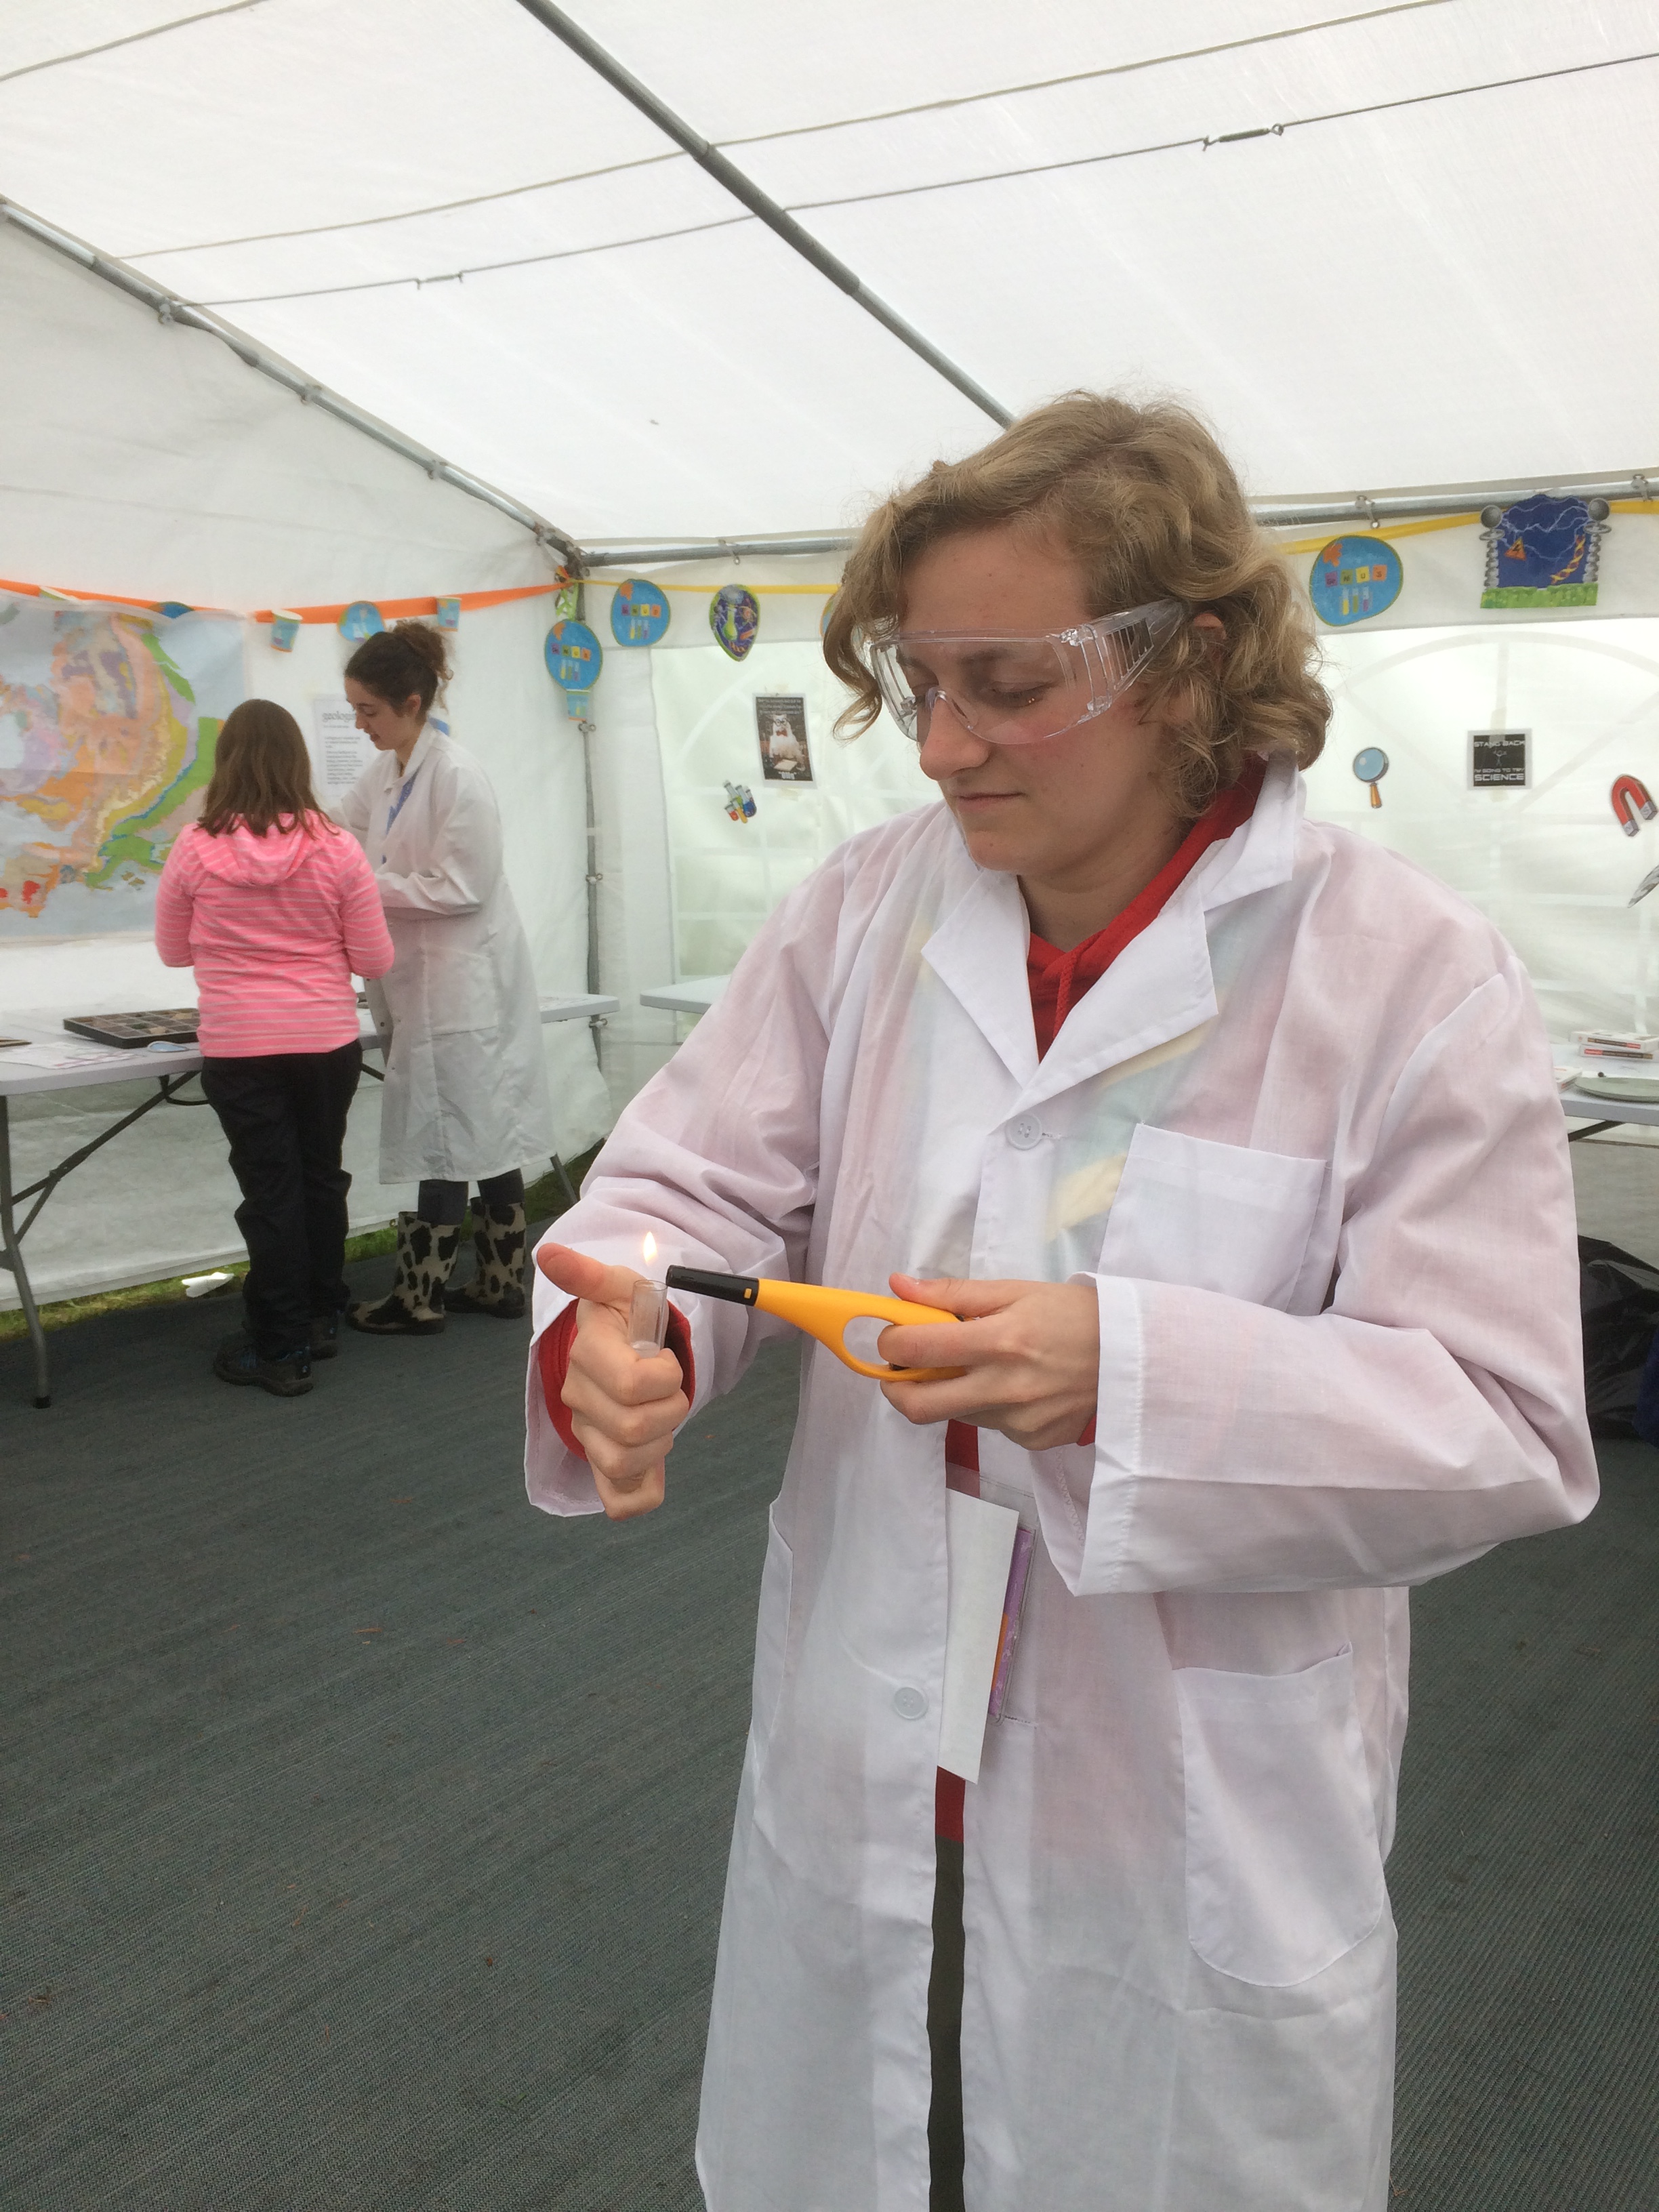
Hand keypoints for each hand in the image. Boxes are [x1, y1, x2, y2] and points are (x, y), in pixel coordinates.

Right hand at [535, 1244, 687, 1520]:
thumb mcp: (622, 1287)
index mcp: (587, 1356)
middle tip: (671, 1390)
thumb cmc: (631, 1318)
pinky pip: (622, 1501)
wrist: (629, 1350)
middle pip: (633, 1429)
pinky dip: (644, 1490)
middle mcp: (579, 1401)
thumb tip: (548, 1253)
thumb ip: (590, 1274)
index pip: (634, 1384)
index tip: (665, 1361)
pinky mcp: (603, 1468)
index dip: (665, 1376)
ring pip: (625, 1464)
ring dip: (660, 1443)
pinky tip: (652, 1463)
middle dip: (671, 1409)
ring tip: (661, 1417)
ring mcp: (588, 1437)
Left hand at [876, 1273, 1098, 1452]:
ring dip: (951, 1392)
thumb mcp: (1016, 1291)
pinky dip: (989, 1405)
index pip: (918, 1350)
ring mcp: (1019, 1422)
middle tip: (902, 1370)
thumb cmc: (1075, 1314)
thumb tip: (897, 1287)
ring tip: (979, 1366)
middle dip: (896, 1387)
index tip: (893, 1336)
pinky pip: (992, 1426)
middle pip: (919, 1406)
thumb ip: (953, 1294)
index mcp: (999, 1342)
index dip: (891, 1343)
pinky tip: (1017, 1385)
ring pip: (957, 1414)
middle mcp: (1005, 1389)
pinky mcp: (1033, 1441)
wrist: (1138, 1356)